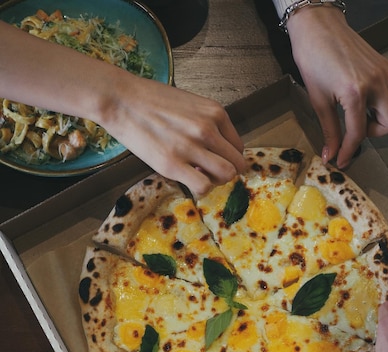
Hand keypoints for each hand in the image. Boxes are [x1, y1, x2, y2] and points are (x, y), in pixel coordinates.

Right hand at [101, 74, 245, 195]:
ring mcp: (191, 147)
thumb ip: (207, 123)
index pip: (238, 147)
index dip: (227, 158)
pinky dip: (201, 189)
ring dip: (215, 181)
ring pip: (226, 175)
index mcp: (215, 112)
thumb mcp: (190, 104)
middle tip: (208, 172)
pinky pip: (203, 186)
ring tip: (199, 176)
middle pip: (237, 164)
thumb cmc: (151, 101)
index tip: (213, 160)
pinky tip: (188, 181)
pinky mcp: (173, 164)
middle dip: (226, 173)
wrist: (121, 99)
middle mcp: (207, 129)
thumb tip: (216, 149)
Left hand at [286, 7, 387, 167]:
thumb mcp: (318, 101)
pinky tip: (387, 100)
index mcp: (355, 94)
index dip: (349, 152)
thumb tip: (330, 155)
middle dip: (375, 134)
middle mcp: (375, 84)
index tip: (342, 160)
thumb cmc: (314, 60)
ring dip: (387, 119)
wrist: (318, 29)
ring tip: (367, 114)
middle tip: (357, 130)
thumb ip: (329, 130)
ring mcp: (385, 74)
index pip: (358, 134)